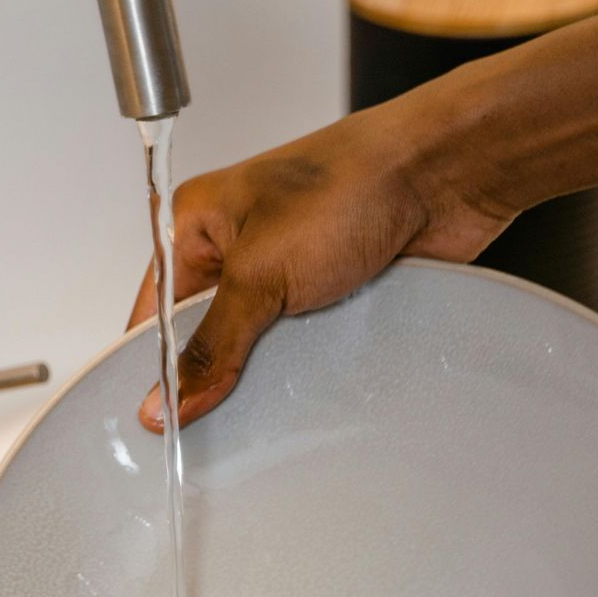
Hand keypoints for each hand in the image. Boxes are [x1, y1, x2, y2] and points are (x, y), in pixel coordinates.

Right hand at [127, 96, 516, 432]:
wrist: (445, 174)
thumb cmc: (352, 185)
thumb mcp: (260, 274)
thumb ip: (212, 345)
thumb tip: (166, 399)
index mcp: (198, 222)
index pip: (154, 311)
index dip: (152, 367)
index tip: (159, 420)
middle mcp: (237, 245)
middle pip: (203, 334)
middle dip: (212, 375)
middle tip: (212, 421)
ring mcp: (285, 269)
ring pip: (256, 346)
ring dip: (266, 372)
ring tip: (266, 400)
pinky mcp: (329, 291)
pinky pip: (302, 346)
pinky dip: (306, 366)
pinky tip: (308, 385)